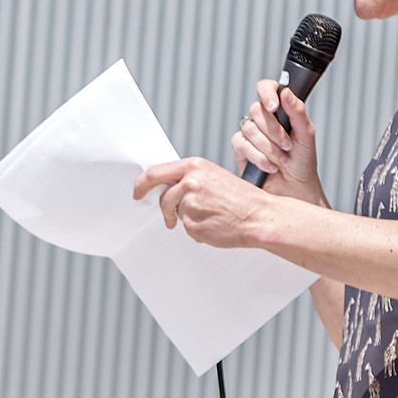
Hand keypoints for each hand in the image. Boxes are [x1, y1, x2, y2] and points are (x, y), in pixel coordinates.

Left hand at [132, 158, 275, 249]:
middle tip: (169, 218)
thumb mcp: (214, 177)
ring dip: (186, 219)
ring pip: (176, 214)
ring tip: (208, 218)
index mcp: (194, 167)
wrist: (260, 216)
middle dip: (165, 210)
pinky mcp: (193, 224)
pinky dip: (197, 230)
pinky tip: (214, 225)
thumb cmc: (241, 198)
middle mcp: (189, 183)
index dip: (141, 184)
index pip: (155, 173)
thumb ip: (190, 179)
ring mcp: (190, 204)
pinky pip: (187, 229)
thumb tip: (167, 188)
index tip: (137, 192)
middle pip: (163, 198)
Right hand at [233, 81, 321, 201]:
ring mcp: (250, 133)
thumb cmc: (302, 161)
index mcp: (279, 109)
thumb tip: (286, 92)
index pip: (266, 88)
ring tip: (282, 160)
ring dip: (268, 147)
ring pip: (250, 128)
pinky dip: (259, 157)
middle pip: (256, 109)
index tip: (275, 107)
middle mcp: (263, 119)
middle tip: (287, 144)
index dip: (267, 93)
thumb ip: (297, 111)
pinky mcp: (240, 149)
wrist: (294, 188)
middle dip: (273, 130)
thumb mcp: (306, 134)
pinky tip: (270, 166)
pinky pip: (242, 145)